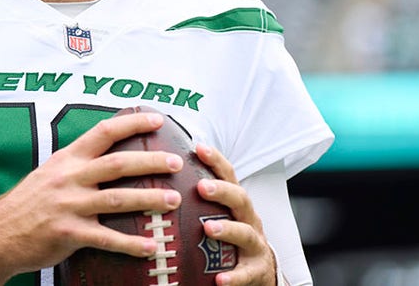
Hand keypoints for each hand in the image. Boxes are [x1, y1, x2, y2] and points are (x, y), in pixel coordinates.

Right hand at [0, 110, 184, 274]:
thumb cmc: (28, 204)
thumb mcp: (49, 173)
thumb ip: (77, 165)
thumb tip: (111, 157)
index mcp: (67, 159)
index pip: (103, 132)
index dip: (132, 124)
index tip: (158, 120)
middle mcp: (69, 178)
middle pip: (117, 165)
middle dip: (150, 162)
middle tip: (175, 162)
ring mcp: (69, 206)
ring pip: (117, 200)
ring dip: (148, 199)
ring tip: (173, 201)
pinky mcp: (69, 233)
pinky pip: (107, 239)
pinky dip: (132, 244)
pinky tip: (152, 246)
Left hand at [195, 144, 277, 285]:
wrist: (260, 272)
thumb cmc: (231, 239)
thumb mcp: (219, 215)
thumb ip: (198, 200)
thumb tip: (158, 182)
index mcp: (236, 204)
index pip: (229, 176)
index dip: (216, 160)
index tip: (198, 147)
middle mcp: (249, 219)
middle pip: (240, 199)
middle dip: (222, 191)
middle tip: (202, 187)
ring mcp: (255, 245)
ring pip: (246, 233)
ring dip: (228, 230)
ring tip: (208, 229)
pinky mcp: (256, 271)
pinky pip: (247, 274)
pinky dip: (234, 277)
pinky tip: (220, 280)